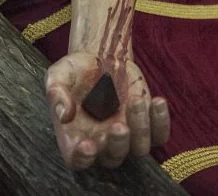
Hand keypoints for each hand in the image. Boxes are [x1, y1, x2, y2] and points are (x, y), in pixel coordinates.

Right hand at [46, 52, 169, 169]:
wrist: (100, 57)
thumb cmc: (75, 70)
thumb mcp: (59, 75)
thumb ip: (56, 93)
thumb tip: (64, 115)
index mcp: (76, 135)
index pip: (78, 160)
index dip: (83, 159)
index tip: (88, 146)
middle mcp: (101, 141)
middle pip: (113, 158)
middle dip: (117, 145)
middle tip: (119, 126)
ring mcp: (126, 134)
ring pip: (138, 148)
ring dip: (140, 128)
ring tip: (136, 100)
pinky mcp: (145, 122)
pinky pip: (159, 135)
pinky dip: (162, 122)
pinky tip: (157, 101)